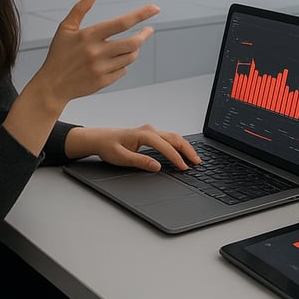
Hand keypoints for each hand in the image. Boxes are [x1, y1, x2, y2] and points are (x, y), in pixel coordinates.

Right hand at [34, 0, 158, 104]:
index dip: (141, 15)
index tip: (155, 9)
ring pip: (130, 57)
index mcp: (88, 36)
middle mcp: (96, 52)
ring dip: (134, 49)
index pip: (121, 23)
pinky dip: (122, 64)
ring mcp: (101, 68)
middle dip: (144, 35)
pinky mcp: (103, 82)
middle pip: (133, 42)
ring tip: (130, 45)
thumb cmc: (59, 54)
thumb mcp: (66, 28)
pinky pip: (123, 71)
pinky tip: (114, 61)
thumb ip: (81, 8)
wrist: (51, 86)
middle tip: (148, 30)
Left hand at [66, 125, 200, 171]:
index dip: (176, 158)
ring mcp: (151, 131)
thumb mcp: (121, 157)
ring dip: (185, 147)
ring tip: (194, 158)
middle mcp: (150, 130)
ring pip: (174, 137)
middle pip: (175, 138)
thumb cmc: (108, 147)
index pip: (166, 147)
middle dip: (188, 150)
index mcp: (144, 135)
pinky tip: (182, 152)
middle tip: (197, 162)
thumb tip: (157, 166)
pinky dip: (179, 145)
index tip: (184, 167)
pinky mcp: (151, 134)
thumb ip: (140, 161)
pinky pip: (169, 138)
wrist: (100, 138)